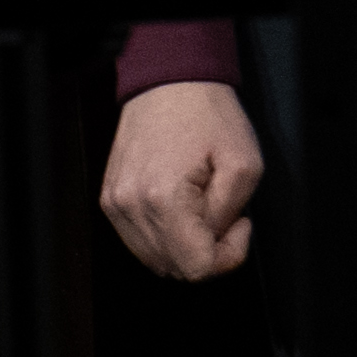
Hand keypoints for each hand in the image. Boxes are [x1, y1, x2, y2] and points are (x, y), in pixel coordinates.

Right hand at [105, 76, 268, 285]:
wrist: (169, 87)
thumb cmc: (207, 117)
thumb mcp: (245, 167)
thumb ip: (228, 216)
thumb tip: (214, 240)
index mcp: (163, 199)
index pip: (197, 268)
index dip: (229, 257)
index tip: (239, 226)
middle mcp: (131, 205)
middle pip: (175, 268)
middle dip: (208, 252)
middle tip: (224, 217)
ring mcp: (115, 203)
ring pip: (155, 259)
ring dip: (185, 246)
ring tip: (202, 210)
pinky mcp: (110, 199)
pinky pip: (139, 240)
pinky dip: (165, 236)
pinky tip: (182, 209)